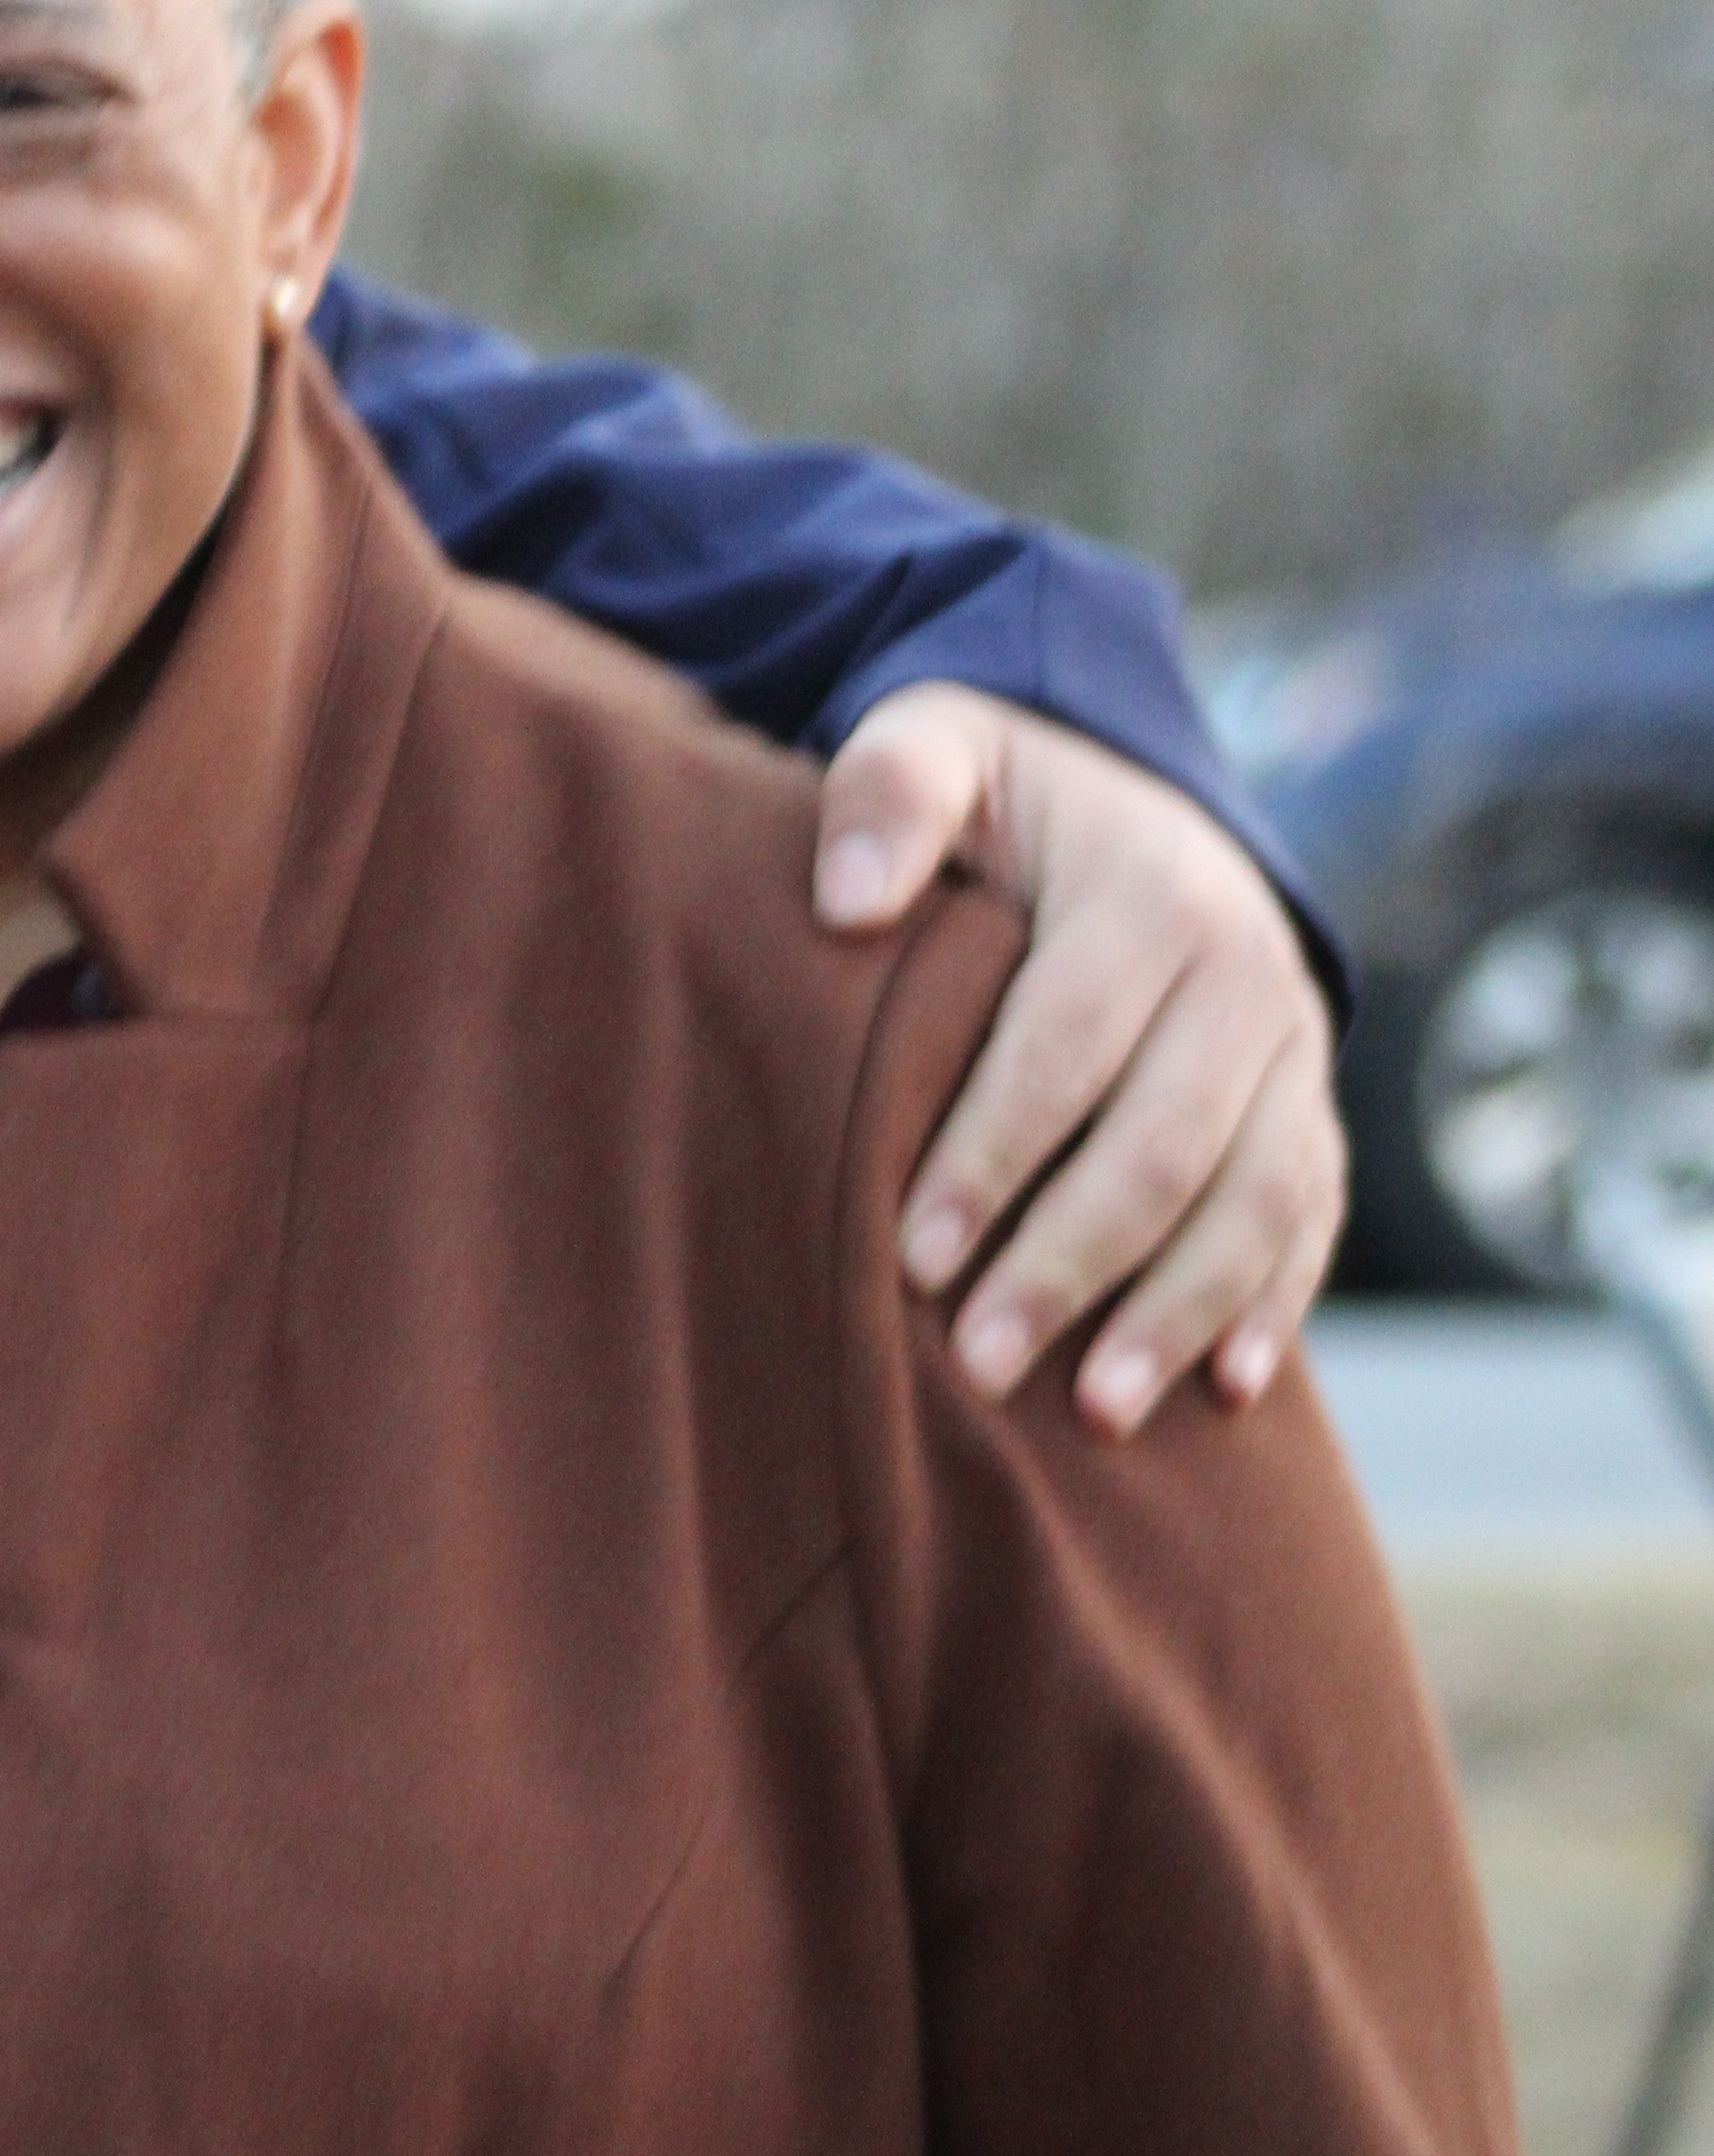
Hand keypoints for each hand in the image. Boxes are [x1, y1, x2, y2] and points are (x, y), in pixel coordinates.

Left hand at [813, 684, 1341, 1437]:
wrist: (1128, 789)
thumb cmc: (993, 788)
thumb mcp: (931, 743)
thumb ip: (885, 795)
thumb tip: (843, 901)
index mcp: (1150, 892)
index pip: (1067, 1045)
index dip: (994, 1153)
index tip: (916, 1252)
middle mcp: (1246, 973)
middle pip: (1164, 1145)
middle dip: (1073, 1262)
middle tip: (981, 1363)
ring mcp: (1294, 1049)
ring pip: (1257, 1201)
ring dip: (1177, 1314)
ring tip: (1094, 1412)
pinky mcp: (1311, 1106)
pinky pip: (1311, 1216)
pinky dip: (1272, 1304)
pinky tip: (1225, 1390)